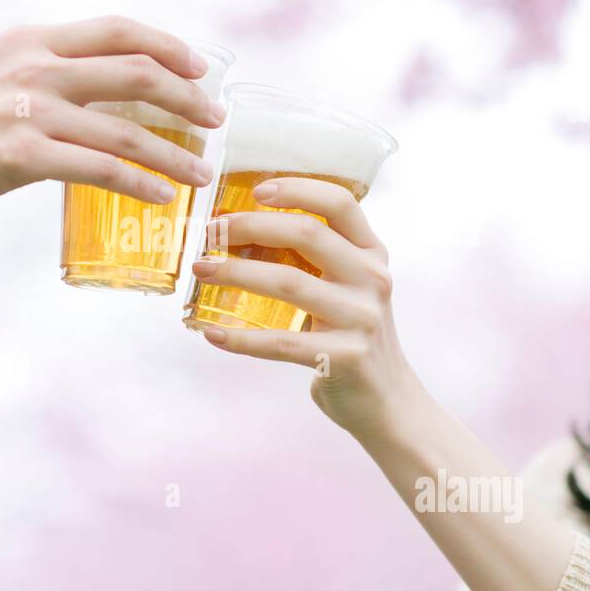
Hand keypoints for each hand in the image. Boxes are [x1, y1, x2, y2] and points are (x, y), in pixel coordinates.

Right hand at [0, 16, 225, 235]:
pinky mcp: (17, 156)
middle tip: (216, 122)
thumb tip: (98, 104)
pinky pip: (98, 169)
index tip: (199, 69)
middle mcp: (34, 65)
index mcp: (30, 40)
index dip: (168, 46)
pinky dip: (139, 183)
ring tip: (202, 173)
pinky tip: (162, 197)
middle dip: (187, 97)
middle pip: (136, 71)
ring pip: (125, 127)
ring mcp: (26, 109)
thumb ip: (43, 81)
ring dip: (174, 153)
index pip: (117, 29)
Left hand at [192, 176, 416, 437]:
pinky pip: (282, 342)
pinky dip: (241, 338)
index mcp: (372, 253)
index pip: (340, 203)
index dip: (297, 188)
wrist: (388, 402)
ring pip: (288, 283)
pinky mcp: (344, 357)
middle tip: (211, 233)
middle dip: (251, 226)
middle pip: (308, 234)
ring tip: (201, 271)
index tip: (256, 190)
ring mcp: (361, 318)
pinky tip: (211, 333)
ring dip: (235, 274)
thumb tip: (238, 236)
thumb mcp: (348, 288)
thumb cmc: (352, 335)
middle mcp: (372, 279)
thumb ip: (315, 260)